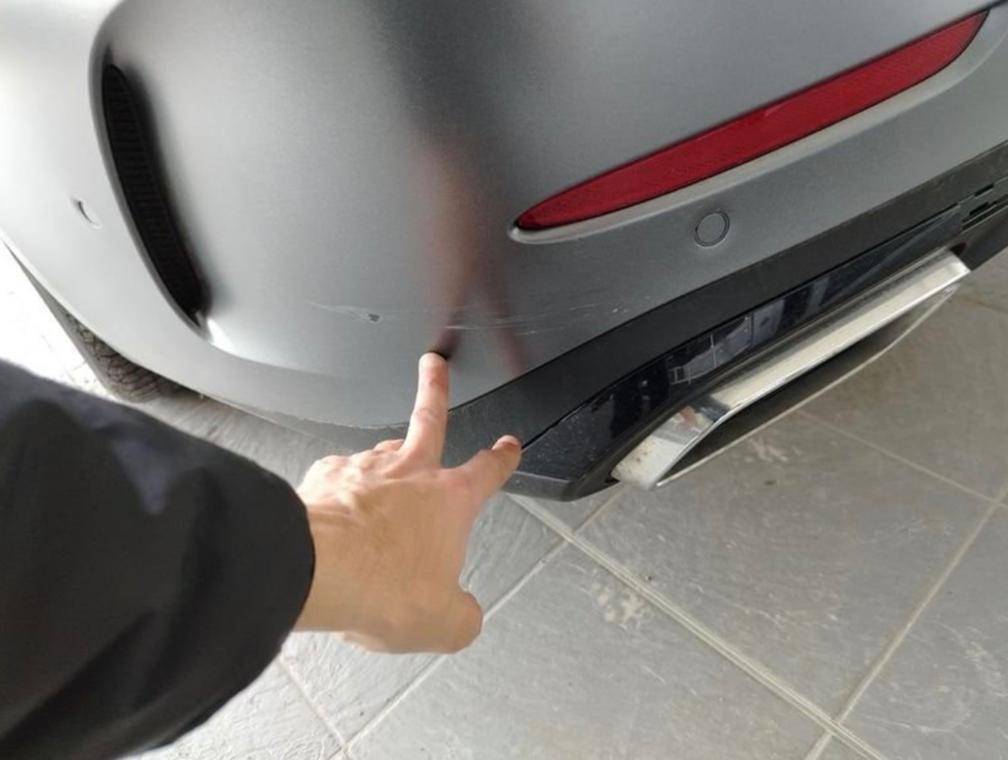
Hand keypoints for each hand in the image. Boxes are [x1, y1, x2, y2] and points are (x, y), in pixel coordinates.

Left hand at [293, 353, 521, 652]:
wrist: (316, 572)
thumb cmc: (381, 586)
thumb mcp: (443, 621)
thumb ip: (461, 616)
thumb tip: (462, 617)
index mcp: (449, 500)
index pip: (486, 470)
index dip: (501, 458)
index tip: (508, 446)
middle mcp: (408, 474)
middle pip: (428, 418)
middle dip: (435, 390)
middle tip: (434, 367)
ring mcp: (363, 471)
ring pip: (379, 450)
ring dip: (383, 455)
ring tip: (378, 469)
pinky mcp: (322, 481)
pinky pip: (334, 478)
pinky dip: (336, 490)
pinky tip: (332, 508)